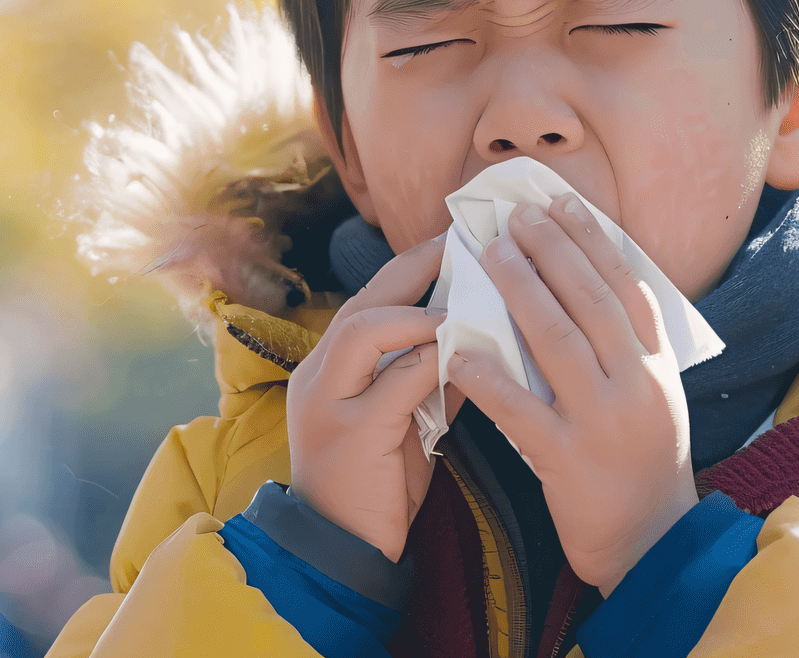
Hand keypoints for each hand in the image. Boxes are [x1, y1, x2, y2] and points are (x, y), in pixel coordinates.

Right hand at [287, 233, 451, 562]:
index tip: (455, 245)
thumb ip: (432, 381)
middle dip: (416, 267)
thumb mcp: (408, 424)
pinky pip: (390, 383)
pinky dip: (428, 361)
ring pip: (364, 329)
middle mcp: (319, 375)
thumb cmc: (376, 489)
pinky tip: (461, 354)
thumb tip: (479, 342)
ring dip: (419, 309)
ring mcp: (327, 402)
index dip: (412, 270)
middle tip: (463, 244)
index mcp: (330, 369)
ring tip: (465, 296)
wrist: (340, 553)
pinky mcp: (348, 433)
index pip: (370, 301)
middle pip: (364, 300)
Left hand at [445, 193, 696, 594]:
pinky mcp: (568, 462)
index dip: (594, 240)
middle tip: (516, 215)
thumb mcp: (652, 393)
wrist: (652, 543)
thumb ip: (625, 344)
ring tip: (492, 254)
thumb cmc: (642, 460)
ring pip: (559, 343)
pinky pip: (522, 410)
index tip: (562, 201)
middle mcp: (637, 386)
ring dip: (523, 291)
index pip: (627, 287)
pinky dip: (490, 377)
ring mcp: (604, 423)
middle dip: (553, 250)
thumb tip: (586, 275)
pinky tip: (460, 348)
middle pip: (592, 302)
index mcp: (657, 366)